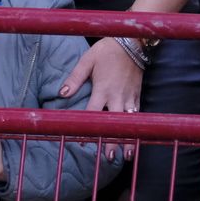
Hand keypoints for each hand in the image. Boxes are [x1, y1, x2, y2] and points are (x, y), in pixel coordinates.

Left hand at [59, 38, 143, 161]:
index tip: (82, 142)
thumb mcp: (87, 61)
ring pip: (129, 122)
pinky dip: (136, 126)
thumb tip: (61, 94)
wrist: (131, 42)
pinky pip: (137, 114)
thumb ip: (74, 78)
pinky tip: (136, 138)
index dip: (87, 129)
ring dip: (128, 138)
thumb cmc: (106, 51)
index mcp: (102, 89)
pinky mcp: (138, 94)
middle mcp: (117, 96)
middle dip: (113, 141)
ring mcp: (129, 96)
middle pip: (114, 123)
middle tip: (110, 158)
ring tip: (126, 156)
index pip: (92, 113)